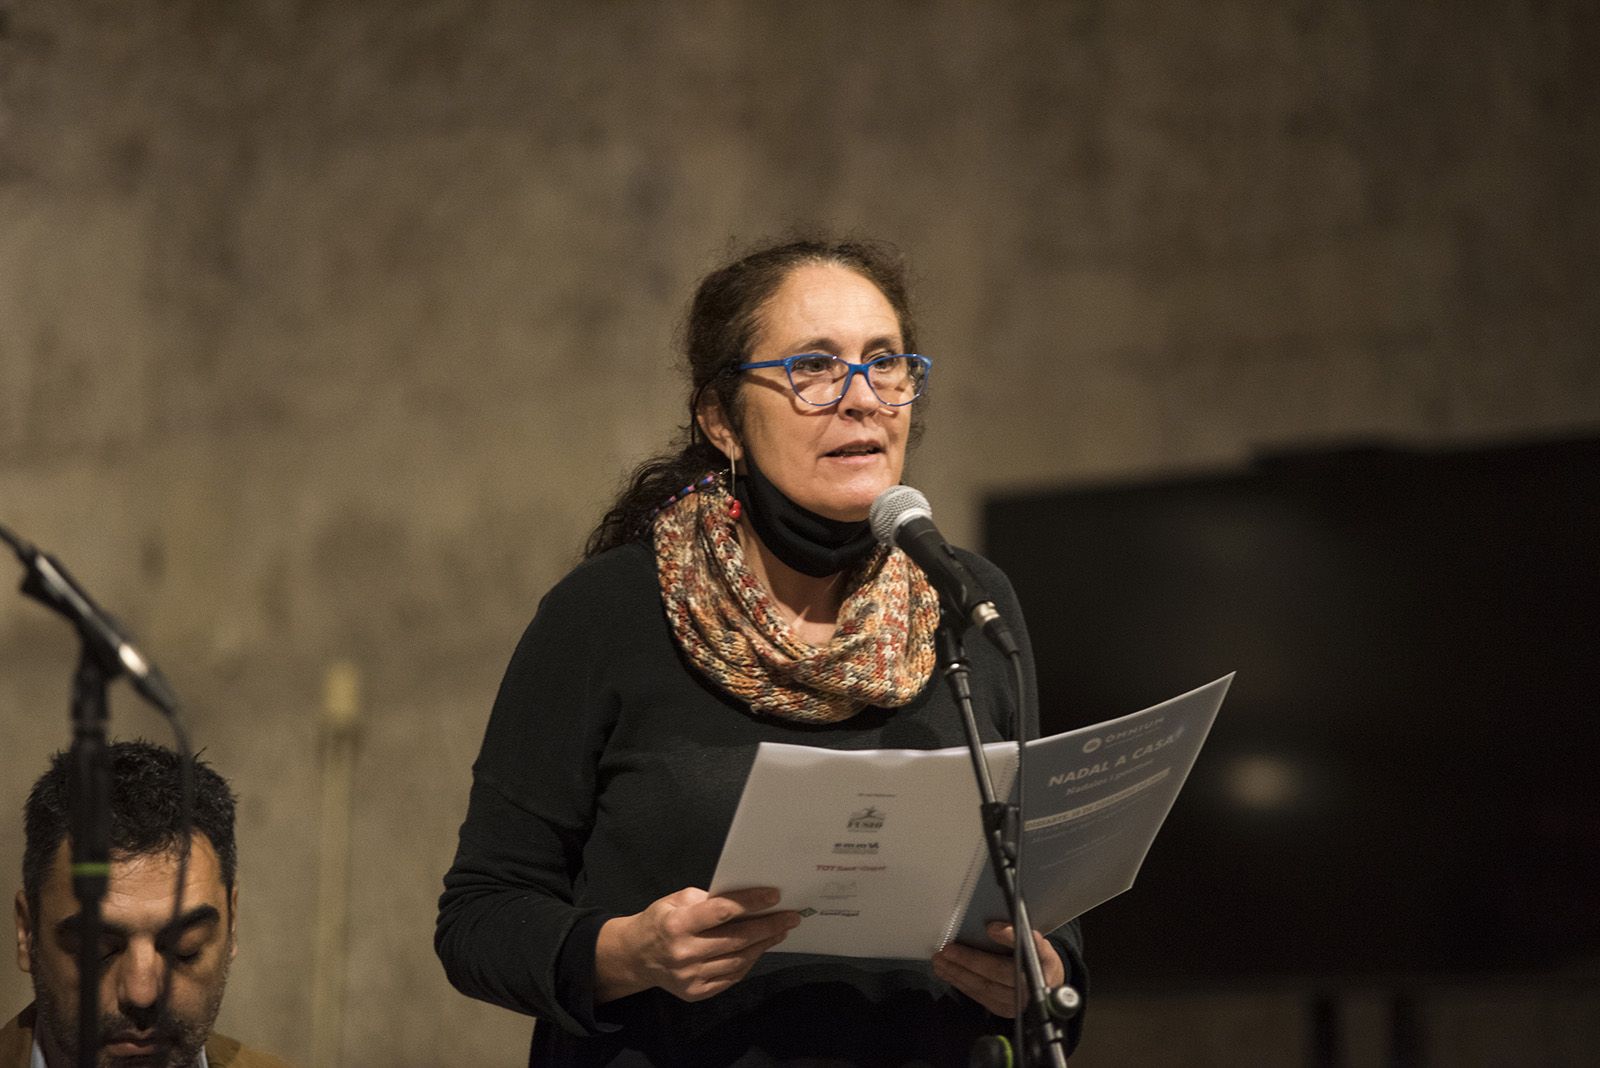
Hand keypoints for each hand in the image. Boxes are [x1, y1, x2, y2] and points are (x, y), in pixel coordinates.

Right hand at [595, 886, 800, 1003]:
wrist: (635, 957)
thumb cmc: (659, 921)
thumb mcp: (675, 900)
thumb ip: (707, 898)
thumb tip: (743, 899)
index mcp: (677, 924)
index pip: (722, 911)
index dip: (751, 903)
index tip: (774, 895)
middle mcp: (684, 953)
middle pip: (736, 939)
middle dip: (768, 926)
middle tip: (791, 916)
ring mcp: (691, 977)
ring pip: (738, 960)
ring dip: (763, 945)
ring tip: (780, 931)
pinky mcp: (696, 992)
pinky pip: (731, 976)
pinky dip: (749, 962)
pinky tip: (759, 948)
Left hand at [932, 922, 1064, 1017]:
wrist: (1049, 985)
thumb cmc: (1041, 960)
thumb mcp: (1038, 944)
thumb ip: (1018, 935)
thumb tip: (994, 928)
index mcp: (1036, 972)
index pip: (1011, 962)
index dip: (997, 947)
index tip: (988, 930)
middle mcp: (1025, 992)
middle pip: (992, 977)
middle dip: (966, 963)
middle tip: (945, 951)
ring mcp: (1013, 1005)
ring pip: (981, 988)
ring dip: (957, 974)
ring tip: (940, 961)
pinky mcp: (1002, 1010)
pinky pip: (978, 996)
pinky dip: (961, 983)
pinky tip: (949, 973)